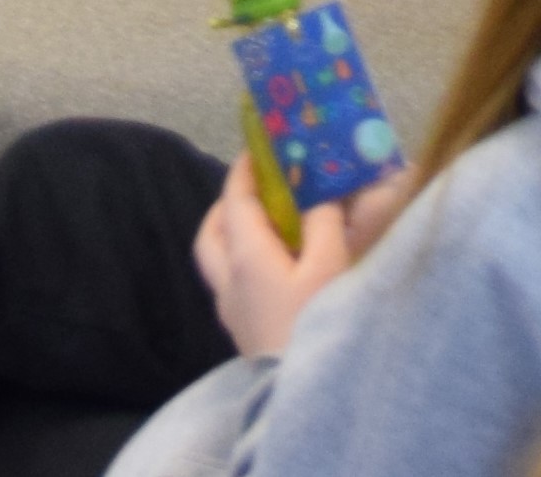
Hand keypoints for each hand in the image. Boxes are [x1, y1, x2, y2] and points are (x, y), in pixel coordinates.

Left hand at [192, 155, 390, 360]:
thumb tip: (320, 198)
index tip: (257, 148)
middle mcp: (229, 281)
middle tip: (252, 188)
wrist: (297, 392)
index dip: (245, 172)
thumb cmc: (314, 322)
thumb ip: (324, 223)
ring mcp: (232, 310)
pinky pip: (232, 282)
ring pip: (216, 261)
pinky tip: (275, 265)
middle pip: (210, 235)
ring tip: (264, 224)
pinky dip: (244, 260)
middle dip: (225, 205)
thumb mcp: (329, 265)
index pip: (236, 203)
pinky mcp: (243, 330)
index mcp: (246, 257)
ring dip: (231, 234)